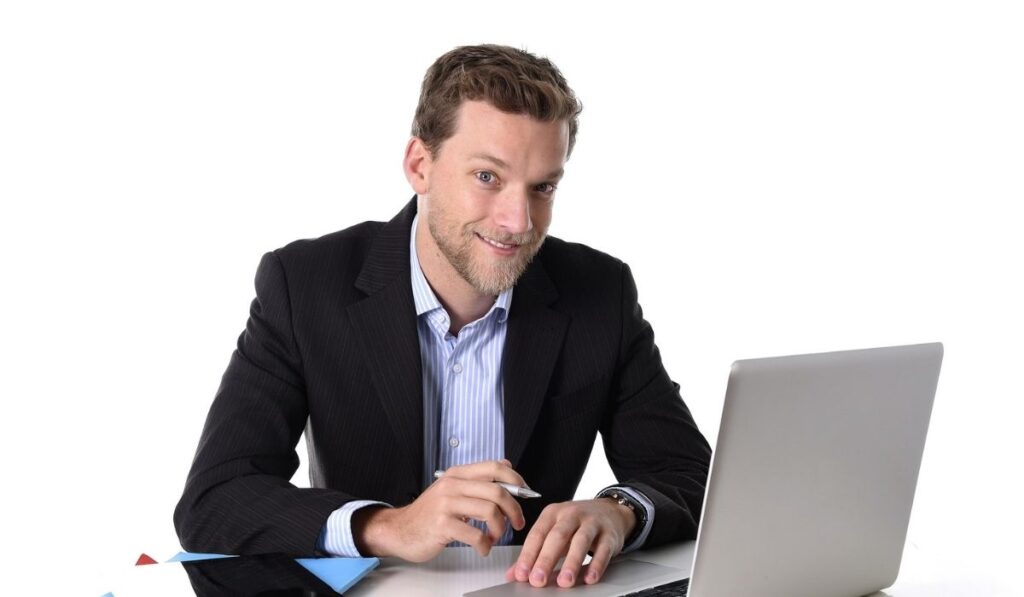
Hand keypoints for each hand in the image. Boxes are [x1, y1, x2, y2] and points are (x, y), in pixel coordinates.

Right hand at [352, 460, 526, 561]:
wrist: (400, 530)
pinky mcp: (442, 525)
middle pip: (498, 491)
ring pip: (490, 512)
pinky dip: (485, 545)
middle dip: (514, 510)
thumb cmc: (429, 513)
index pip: (495, 467)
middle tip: (517, 522)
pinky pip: (476, 535)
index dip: (516, 479)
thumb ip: (478, 478)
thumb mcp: (452, 489)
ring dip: (500, 529)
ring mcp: (446, 504)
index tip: (525, 493)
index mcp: (458, 474)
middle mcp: (452, 485)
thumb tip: (506, 465)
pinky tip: (482, 547)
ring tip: (494, 537)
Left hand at [504, 498, 635, 587]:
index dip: (528, 555)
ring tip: (564, 581)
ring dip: (571, 563)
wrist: (610, 511)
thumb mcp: (554, 532)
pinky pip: (603, 549)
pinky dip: (597, 565)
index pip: (537, 534)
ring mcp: (592, 522)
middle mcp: (571, 514)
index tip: (521, 574)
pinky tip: (589, 578)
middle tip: (538, 580)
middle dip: (546, 559)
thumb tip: (514, 574)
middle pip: (557, 536)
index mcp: (553, 513)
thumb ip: (534, 553)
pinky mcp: (610, 534)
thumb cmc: (577, 523)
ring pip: (581, 541)